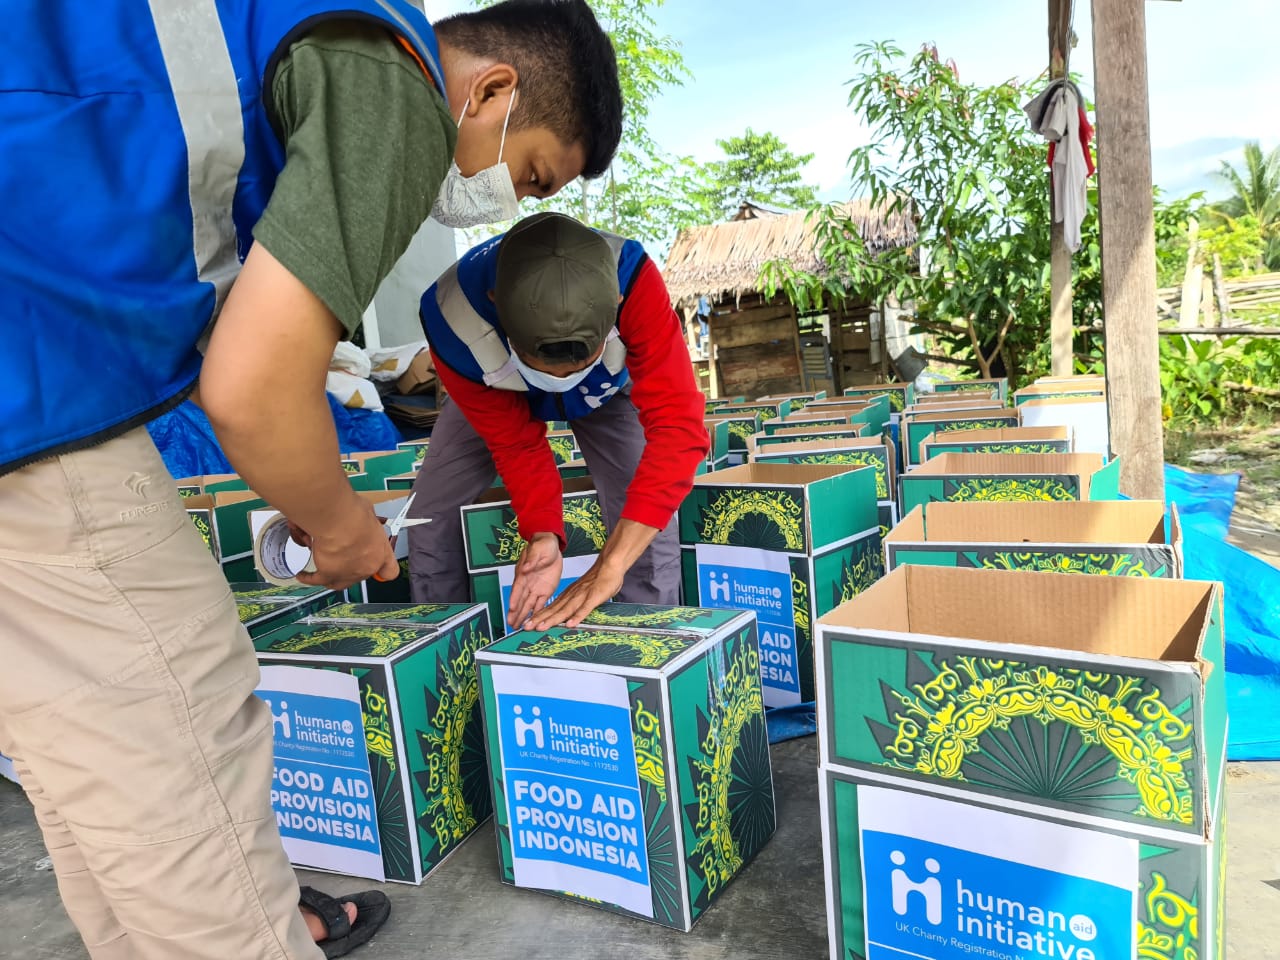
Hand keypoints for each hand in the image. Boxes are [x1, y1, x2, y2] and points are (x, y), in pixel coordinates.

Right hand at [295, 495, 398, 589]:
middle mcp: (367, 567)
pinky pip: (316, 580)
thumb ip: (367, 520)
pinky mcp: (328, 574)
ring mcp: (348, 573)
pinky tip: (303, 575)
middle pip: (359, 576)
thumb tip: (363, 515)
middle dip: (349, 568)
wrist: (341, 521)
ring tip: (321, 573)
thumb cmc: (356, 513)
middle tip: (340, 559)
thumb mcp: (369, 513)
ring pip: (338, 582)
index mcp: (381, 552)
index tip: (377, 570)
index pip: (389, 571)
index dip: (381, 571)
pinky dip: (308, 578)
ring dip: (330, 578)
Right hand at [507, 533, 562, 628]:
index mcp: (524, 574)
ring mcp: (536, 588)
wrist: (551, 545)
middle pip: (521, 600)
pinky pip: (541, 603)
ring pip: (529, 605)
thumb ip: (532, 560)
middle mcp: (528, 584)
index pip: (518, 588)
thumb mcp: (538, 550)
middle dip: (516, 613)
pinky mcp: (546, 590)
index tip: (511, 608)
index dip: (514, 598)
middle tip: (511, 624)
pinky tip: (534, 622)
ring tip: (518, 627)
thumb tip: (524, 569)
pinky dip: (538, 613)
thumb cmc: (542, 546)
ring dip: (524, 616)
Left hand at [527, 518, 660, 629]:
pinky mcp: (594, 596)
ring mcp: (583, 596)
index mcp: (569, 595)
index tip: (528, 624)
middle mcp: (572, 596)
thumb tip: (569, 616)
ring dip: (553, 619)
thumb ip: (576, 604)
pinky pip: (585, 608)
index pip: (551, 607)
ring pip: (565, 610)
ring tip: (541, 627)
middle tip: (526, 627)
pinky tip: (570, 624)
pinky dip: (578, 616)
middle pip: (554, 609)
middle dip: (539, 619)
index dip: (539, 616)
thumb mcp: (582, 592)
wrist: (610, 565)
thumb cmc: (598, 579)